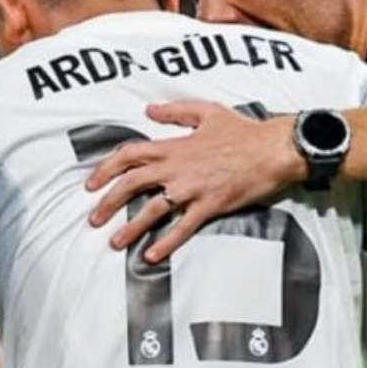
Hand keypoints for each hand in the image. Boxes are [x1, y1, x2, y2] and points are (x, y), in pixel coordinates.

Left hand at [86, 101, 302, 262]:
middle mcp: (179, 168)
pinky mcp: (211, 205)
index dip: (106, 168)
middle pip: (132, 183)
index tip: (92, 183)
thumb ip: (176, 111)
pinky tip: (152, 256)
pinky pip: (184, 227)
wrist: (274, 149)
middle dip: (108, 201)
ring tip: (115, 242)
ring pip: (153, 209)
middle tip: (93, 218)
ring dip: (131, 227)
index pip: (130, 155)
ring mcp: (194, 188)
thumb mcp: (208, 112)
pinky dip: (166, 243)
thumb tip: (150, 111)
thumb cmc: (245, 131)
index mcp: (176, 146)